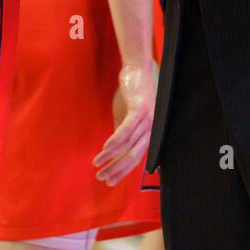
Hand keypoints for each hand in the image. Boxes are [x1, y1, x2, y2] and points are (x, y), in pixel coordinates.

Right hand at [94, 63, 155, 185]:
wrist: (137, 68)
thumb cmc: (131, 92)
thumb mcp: (125, 116)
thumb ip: (121, 133)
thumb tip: (112, 150)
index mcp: (148, 133)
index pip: (136, 159)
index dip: (122, 172)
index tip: (109, 181)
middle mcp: (151, 130)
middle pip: (133, 157)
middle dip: (116, 170)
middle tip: (102, 178)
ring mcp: (147, 120)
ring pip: (128, 146)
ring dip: (111, 157)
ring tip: (97, 164)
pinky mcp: (140, 109)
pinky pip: (126, 130)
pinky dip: (115, 141)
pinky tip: (104, 150)